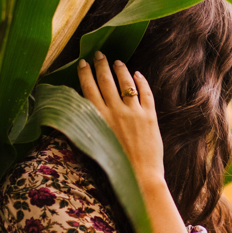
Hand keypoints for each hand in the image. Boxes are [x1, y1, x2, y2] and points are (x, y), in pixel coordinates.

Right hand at [78, 52, 185, 232]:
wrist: (138, 179)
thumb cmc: (113, 168)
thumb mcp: (93, 144)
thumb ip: (88, 124)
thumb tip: (81, 110)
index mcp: (97, 118)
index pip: (88, 88)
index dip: (85, 73)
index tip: (83, 62)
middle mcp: (114, 111)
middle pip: (106, 80)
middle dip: (101, 64)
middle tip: (99, 54)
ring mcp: (134, 113)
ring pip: (125, 83)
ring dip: (120, 70)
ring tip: (118, 62)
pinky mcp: (150, 117)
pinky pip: (146, 93)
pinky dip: (141, 81)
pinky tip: (138, 74)